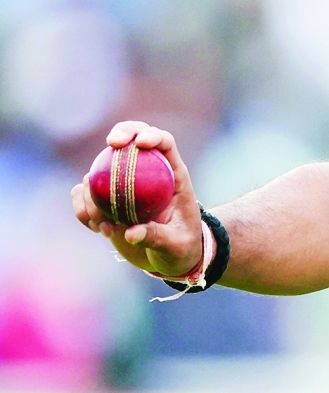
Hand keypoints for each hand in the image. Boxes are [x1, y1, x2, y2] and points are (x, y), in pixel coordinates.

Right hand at [70, 121, 203, 277]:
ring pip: (101, 169)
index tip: (140, 142)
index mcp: (172, 176)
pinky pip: (85, 195)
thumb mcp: (175, 246)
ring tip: (103, 222)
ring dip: (94, 190)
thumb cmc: (181, 248)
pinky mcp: (104, 202)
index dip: (152, 135)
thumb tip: (131, 233)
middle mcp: (146, 173)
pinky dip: (83, 207)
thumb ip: (157, 237)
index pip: (164, 143)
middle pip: (132, 140)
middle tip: (112, 143)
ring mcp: (122, 185)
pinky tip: (95, 227)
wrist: (167, 259)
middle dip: (122, 133)